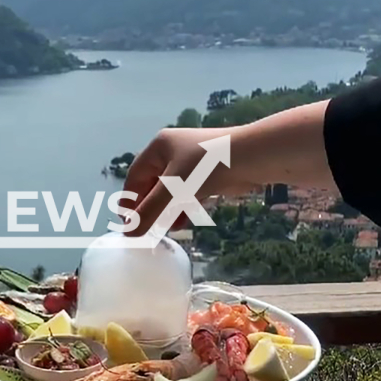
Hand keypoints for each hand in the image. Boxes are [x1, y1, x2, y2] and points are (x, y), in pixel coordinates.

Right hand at [121, 127, 260, 236]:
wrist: (251, 157)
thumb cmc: (205, 167)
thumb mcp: (173, 190)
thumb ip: (149, 213)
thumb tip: (129, 234)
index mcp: (158, 147)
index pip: (135, 176)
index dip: (130, 201)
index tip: (129, 224)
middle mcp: (172, 151)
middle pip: (152, 184)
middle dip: (150, 208)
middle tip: (146, 230)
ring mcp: (191, 161)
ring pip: (170, 191)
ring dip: (166, 211)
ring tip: (164, 230)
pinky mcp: (207, 173)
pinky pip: (187, 193)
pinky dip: (182, 207)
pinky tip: (182, 223)